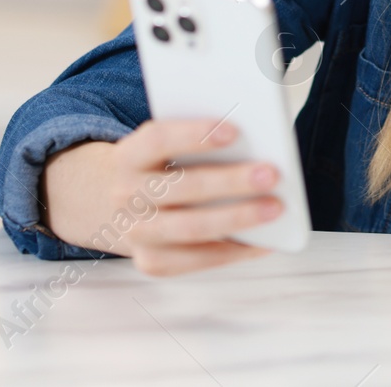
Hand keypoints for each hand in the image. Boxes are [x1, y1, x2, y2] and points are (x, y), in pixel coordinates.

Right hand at [42, 118, 283, 276]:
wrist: (115, 205)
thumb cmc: (159, 166)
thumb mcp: (164, 146)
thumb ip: (197, 139)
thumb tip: (254, 142)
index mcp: (129, 155)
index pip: (157, 139)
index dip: (194, 135)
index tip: (234, 131)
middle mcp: (127, 195)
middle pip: (181, 187)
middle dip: (230, 181)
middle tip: (271, 173)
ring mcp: (137, 232)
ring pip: (191, 228)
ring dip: (237, 219)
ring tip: (275, 207)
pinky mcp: (152, 261)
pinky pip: (197, 259)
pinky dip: (235, 250)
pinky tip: (265, 241)